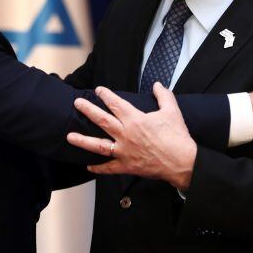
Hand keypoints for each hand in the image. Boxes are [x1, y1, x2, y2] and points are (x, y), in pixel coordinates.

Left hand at [66, 82, 196, 190]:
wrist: (183, 162)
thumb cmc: (177, 137)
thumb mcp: (172, 111)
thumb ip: (163, 95)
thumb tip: (157, 85)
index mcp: (135, 120)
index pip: (116, 104)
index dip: (106, 95)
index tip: (99, 90)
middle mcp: (126, 135)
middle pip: (102, 120)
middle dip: (88, 110)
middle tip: (77, 104)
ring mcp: (124, 152)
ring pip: (98, 145)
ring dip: (82, 140)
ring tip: (69, 136)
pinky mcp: (127, 166)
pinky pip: (109, 168)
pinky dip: (98, 168)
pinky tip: (88, 166)